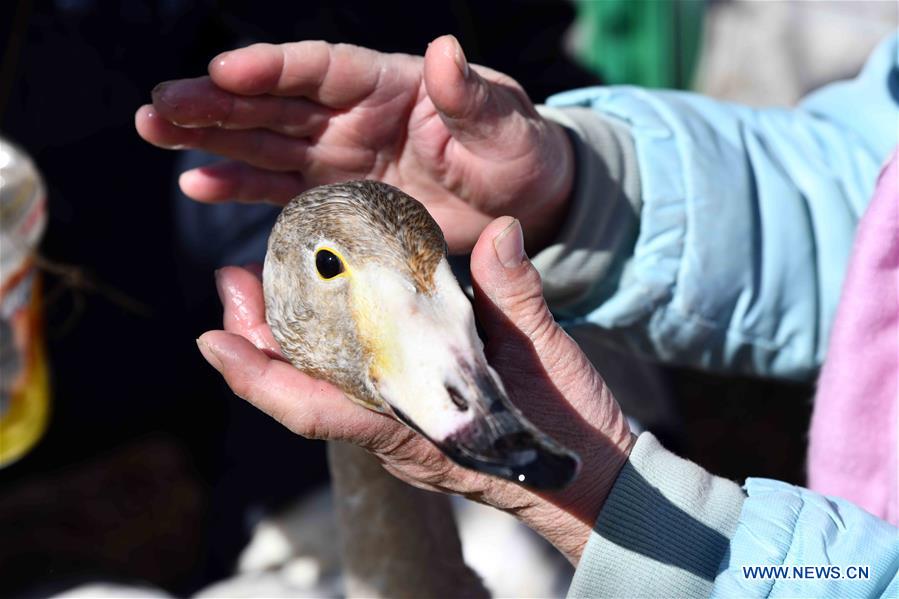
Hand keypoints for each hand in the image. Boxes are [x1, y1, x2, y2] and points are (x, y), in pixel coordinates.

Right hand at [135, 36, 573, 253]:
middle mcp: (354, 115)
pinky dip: (241, 186)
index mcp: (392, 84)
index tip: (222, 70)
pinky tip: (198, 182)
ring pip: (264, 141)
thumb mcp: (507, 125)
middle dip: (216, 103)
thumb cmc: (519, 153)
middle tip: (158, 106)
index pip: (322, 68)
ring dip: (211, 139)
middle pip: (275, 102)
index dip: (272, 69)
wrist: (521, 202)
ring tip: (157, 132)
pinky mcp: (338, 196)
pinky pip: (281, 188)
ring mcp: (341, 155)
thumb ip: (472, 97)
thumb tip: (445, 53)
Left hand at [196, 217, 633, 562]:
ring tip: (266, 286)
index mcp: (416, 427)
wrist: (594, 480)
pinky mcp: (422, 414)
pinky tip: (331, 312)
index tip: (215, 341)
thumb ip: (516, 295)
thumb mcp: (548, 360)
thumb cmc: (569, 432)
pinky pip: (357, 383)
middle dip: (259, 340)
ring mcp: (405, 426)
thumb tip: (500, 232)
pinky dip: (332, 346)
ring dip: (289, 340)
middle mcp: (397, 432)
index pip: (316, 408)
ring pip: (325, 386)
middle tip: (235, 280)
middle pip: (305, 392)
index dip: (259, 376)